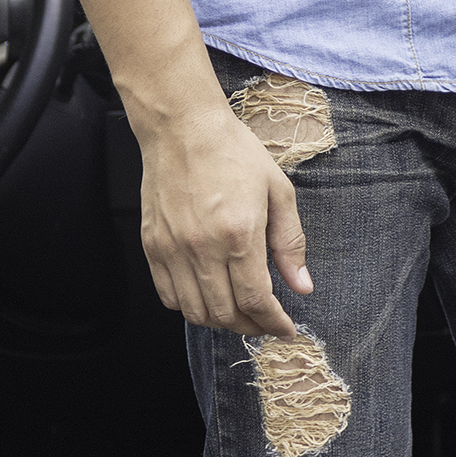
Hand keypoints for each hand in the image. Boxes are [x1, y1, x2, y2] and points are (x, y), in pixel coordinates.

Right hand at [137, 102, 313, 333]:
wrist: (183, 128)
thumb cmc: (234, 153)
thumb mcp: (278, 192)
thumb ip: (290, 243)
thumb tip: (302, 286)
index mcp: (239, 234)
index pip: (256, 300)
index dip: (273, 323)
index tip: (284, 328)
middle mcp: (202, 247)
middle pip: (226, 314)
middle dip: (251, 326)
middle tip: (265, 321)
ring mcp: (172, 249)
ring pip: (195, 312)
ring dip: (220, 321)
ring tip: (237, 311)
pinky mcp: (152, 245)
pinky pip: (168, 296)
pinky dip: (189, 307)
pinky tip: (207, 295)